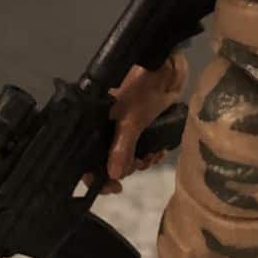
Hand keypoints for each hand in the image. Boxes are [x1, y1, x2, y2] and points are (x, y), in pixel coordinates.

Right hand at [101, 53, 189, 191]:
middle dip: (127, 167)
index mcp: (97, 124)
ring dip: (143, 161)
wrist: (168, 69)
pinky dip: (152, 152)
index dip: (97, 175)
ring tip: (153, 156)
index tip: (112, 188)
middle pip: (111, 160)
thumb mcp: (131, 122)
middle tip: (141, 164)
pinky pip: (144, 146)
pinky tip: (160, 151)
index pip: (88, 156)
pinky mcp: (144, 125)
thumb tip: (113, 176)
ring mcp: (126, 126)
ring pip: (130, 155)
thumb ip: (122, 149)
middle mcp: (108, 127)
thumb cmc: (144, 92)